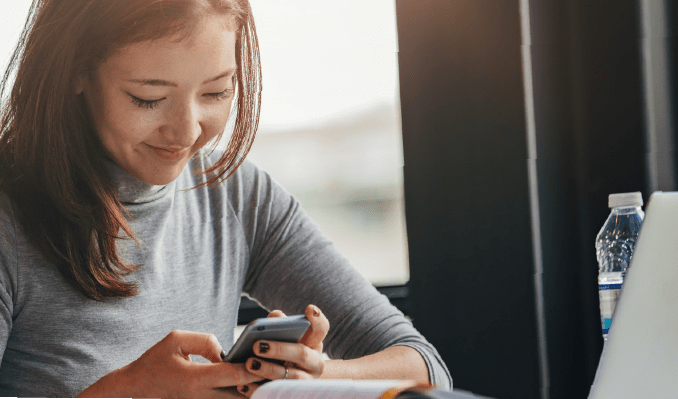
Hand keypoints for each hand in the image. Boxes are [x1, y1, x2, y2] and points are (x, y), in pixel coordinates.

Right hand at [76, 330, 263, 397]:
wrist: (133, 390)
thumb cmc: (154, 362)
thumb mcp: (176, 340)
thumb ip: (206, 340)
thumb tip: (226, 352)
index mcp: (195, 379)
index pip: (235, 376)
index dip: (255, 367)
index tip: (271, 356)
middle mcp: (201, 397)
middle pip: (241, 393)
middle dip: (261, 381)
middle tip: (281, 366)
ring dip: (253, 390)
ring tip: (272, 374)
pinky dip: (239, 394)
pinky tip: (251, 384)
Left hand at [237, 304, 329, 396]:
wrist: (291, 381)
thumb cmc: (285, 351)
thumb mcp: (286, 338)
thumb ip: (279, 324)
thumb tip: (274, 317)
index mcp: (314, 343)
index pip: (321, 328)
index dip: (317, 319)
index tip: (309, 308)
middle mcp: (315, 363)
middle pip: (301, 354)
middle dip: (280, 349)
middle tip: (257, 345)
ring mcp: (306, 382)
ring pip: (291, 377)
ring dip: (268, 370)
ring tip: (249, 364)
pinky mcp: (293, 395)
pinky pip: (276, 394)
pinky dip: (258, 390)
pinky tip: (243, 386)